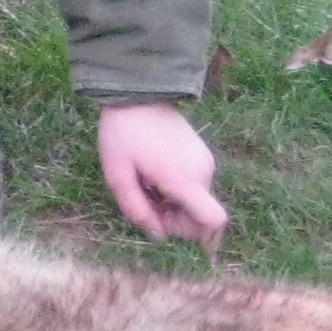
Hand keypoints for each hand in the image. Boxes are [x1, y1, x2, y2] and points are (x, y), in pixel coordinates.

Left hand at [96, 100, 228, 255]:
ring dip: (173, 204)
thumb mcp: (118, 176)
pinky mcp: (202, 154)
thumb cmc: (122, 135)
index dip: (198, 236)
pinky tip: (155, 176)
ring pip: (196, 201)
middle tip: (144, 202)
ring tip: (146, 185)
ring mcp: (205, 161)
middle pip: (200, 216)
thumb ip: (137, 209)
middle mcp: (203, 172)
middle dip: (174, 220)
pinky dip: (178, 190)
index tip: (170, 228)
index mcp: (184, 179)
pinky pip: (195, 185)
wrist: (138, 94)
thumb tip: (157, 234)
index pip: (213, 220)